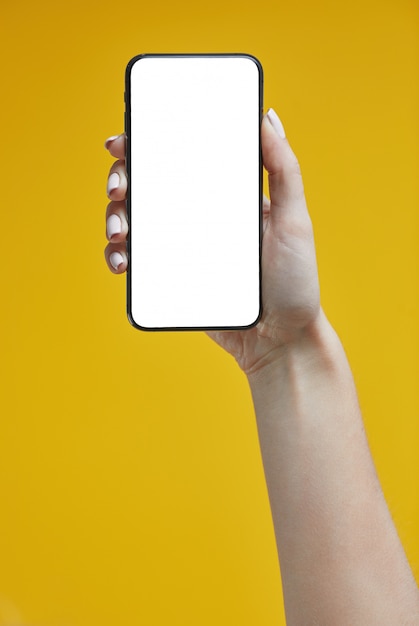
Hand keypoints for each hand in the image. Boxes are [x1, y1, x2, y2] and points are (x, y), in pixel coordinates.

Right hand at [104, 109, 319, 373]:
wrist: (280, 339)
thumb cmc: (294, 281)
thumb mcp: (295, 220)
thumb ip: (283, 170)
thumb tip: (267, 116)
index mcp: (223, 194)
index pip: (181, 157)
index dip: (148, 143)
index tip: (127, 139)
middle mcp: (198, 216)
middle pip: (148, 185)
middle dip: (122, 178)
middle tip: (119, 187)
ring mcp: (183, 247)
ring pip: (135, 220)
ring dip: (114, 216)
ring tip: (120, 228)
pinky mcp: (173, 277)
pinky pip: (138, 260)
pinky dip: (119, 255)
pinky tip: (121, 259)